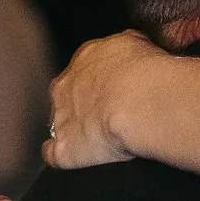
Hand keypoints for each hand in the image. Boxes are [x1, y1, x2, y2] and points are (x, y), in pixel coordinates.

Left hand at [43, 31, 155, 170]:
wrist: (140, 102)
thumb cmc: (146, 73)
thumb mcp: (140, 44)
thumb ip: (128, 47)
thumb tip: (132, 51)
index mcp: (86, 57)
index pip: (86, 68)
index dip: (100, 82)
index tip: (114, 90)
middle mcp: (66, 85)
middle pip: (66, 94)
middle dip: (82, 104)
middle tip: (108, 114)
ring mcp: (60, 117)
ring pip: (59, 121)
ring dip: (73, 128)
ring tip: (97, 138)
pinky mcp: (63, 148)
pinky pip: (52, 152)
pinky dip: (59, 155)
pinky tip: (72, 157)